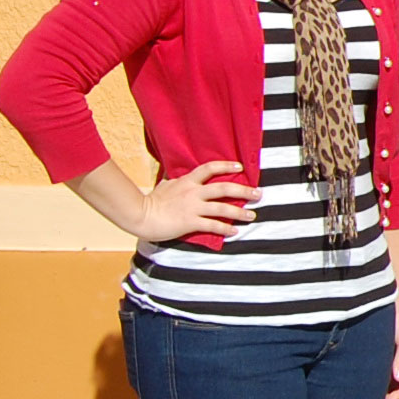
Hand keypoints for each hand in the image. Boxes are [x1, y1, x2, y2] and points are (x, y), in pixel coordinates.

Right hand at [134, 160, 257, 241]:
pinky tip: (234, 232)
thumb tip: (174, 178)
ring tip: (252, 215)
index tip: (240, 168)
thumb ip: (174, 182)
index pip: (209, 168)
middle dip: (244, 191)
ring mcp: (192, 207)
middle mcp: (193, 192)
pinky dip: (225, 229)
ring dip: (240, 212)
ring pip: (222, 208)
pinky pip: (212, 225)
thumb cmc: (150, 202)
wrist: (140, 215)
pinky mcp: (190, 222)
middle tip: (258, 194)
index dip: (226, 166)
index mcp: (187, 181)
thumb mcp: (164, 186)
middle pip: (224, 188)